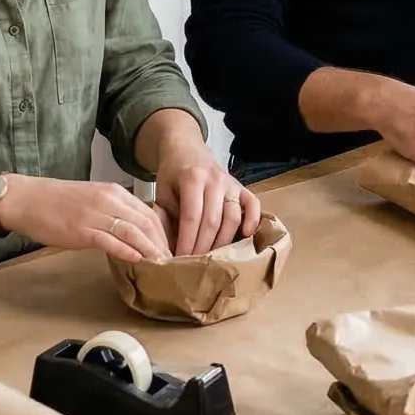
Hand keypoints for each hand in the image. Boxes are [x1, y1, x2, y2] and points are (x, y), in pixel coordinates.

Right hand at [0, 176, 170, 262]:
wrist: (26, 199)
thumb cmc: (56, 202)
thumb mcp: (93, 200)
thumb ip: (114, 213)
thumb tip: (133, 234)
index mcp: (114, 192)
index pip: (151, 214)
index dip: (165, 234)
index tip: (172, 251)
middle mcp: (110, 200)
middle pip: (148, 223)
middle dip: (163, 245)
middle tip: (173, 264)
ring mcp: (96, 214)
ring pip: (134, 232)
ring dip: (151, 250)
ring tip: (162, 266)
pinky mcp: (82, 229)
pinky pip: (111, 240)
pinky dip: (127, 251)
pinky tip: (138, 260)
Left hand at [154, 144, 260, 258]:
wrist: (186, 149)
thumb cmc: (172, 175)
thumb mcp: (162, 192)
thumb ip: (165, 217)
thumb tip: (167, 248)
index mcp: (192, 178)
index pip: (191, 217)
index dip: (186, 241)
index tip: (179, 259)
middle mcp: (214, 180)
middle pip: (212, 221)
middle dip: (203, 247)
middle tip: (193, 265)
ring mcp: (231, 183)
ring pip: (232, 217)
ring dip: (222, 242)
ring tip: (211, 258)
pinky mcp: (242, 187)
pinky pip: (253, 204)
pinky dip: (252, 220)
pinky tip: (245, 236)